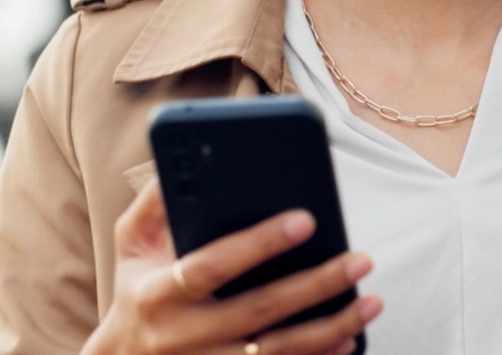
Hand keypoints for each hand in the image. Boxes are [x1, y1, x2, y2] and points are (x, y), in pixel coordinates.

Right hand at [83, 179, 382, 354]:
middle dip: (317, 283)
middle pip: (260, 309)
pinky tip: (349, 338)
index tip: (306, 219)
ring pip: (280, 351)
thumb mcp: (129, 246)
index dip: (258, 243)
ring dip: (332, 326)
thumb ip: (152, 204)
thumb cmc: (136, 291)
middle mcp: (183, 335)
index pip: (212, 265)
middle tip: (360, 258)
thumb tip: (180, 164)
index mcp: (158, 292)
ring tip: (371, 299)